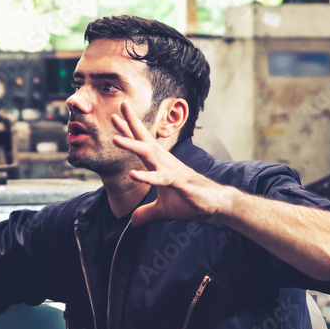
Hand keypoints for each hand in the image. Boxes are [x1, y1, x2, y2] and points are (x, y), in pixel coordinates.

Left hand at [111, 102, 233, 226]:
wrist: (214, 204)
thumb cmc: (190, 200)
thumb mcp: (163, 209)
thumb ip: (147, 212)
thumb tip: (134, 221)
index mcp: (160, 163)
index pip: (142, 143)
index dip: (128, 130)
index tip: (115, 117)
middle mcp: (164, 161)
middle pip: (144, 139)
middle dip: (131, 123)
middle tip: (119, 108)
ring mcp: (171, 170)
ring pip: (149, 154)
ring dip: (132, 146)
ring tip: (115, 139)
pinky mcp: (178, 182)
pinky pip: (160, 178)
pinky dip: (147, 177)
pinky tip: (133, 174)